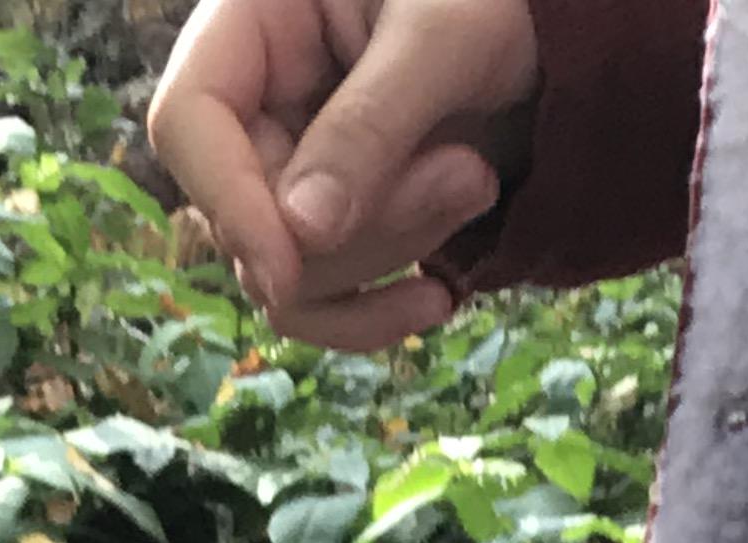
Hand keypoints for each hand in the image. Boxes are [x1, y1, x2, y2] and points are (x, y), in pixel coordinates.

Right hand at [148, 0, 539, 347]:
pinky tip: (440, 296)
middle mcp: (254, 99)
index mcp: (252, 18)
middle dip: (358, 228)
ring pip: (288, 271)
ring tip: (478, 184)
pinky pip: (322, 298)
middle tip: (468, 177)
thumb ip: (370, 126)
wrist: (558, 33)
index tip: (286, 271)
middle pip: (248, 214)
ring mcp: (287, 166)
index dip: (229, 200)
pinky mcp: (328, 221)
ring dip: (387, 254)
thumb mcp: (442, 38)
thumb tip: (301, 235)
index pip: (189, 119)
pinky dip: (379, 308)